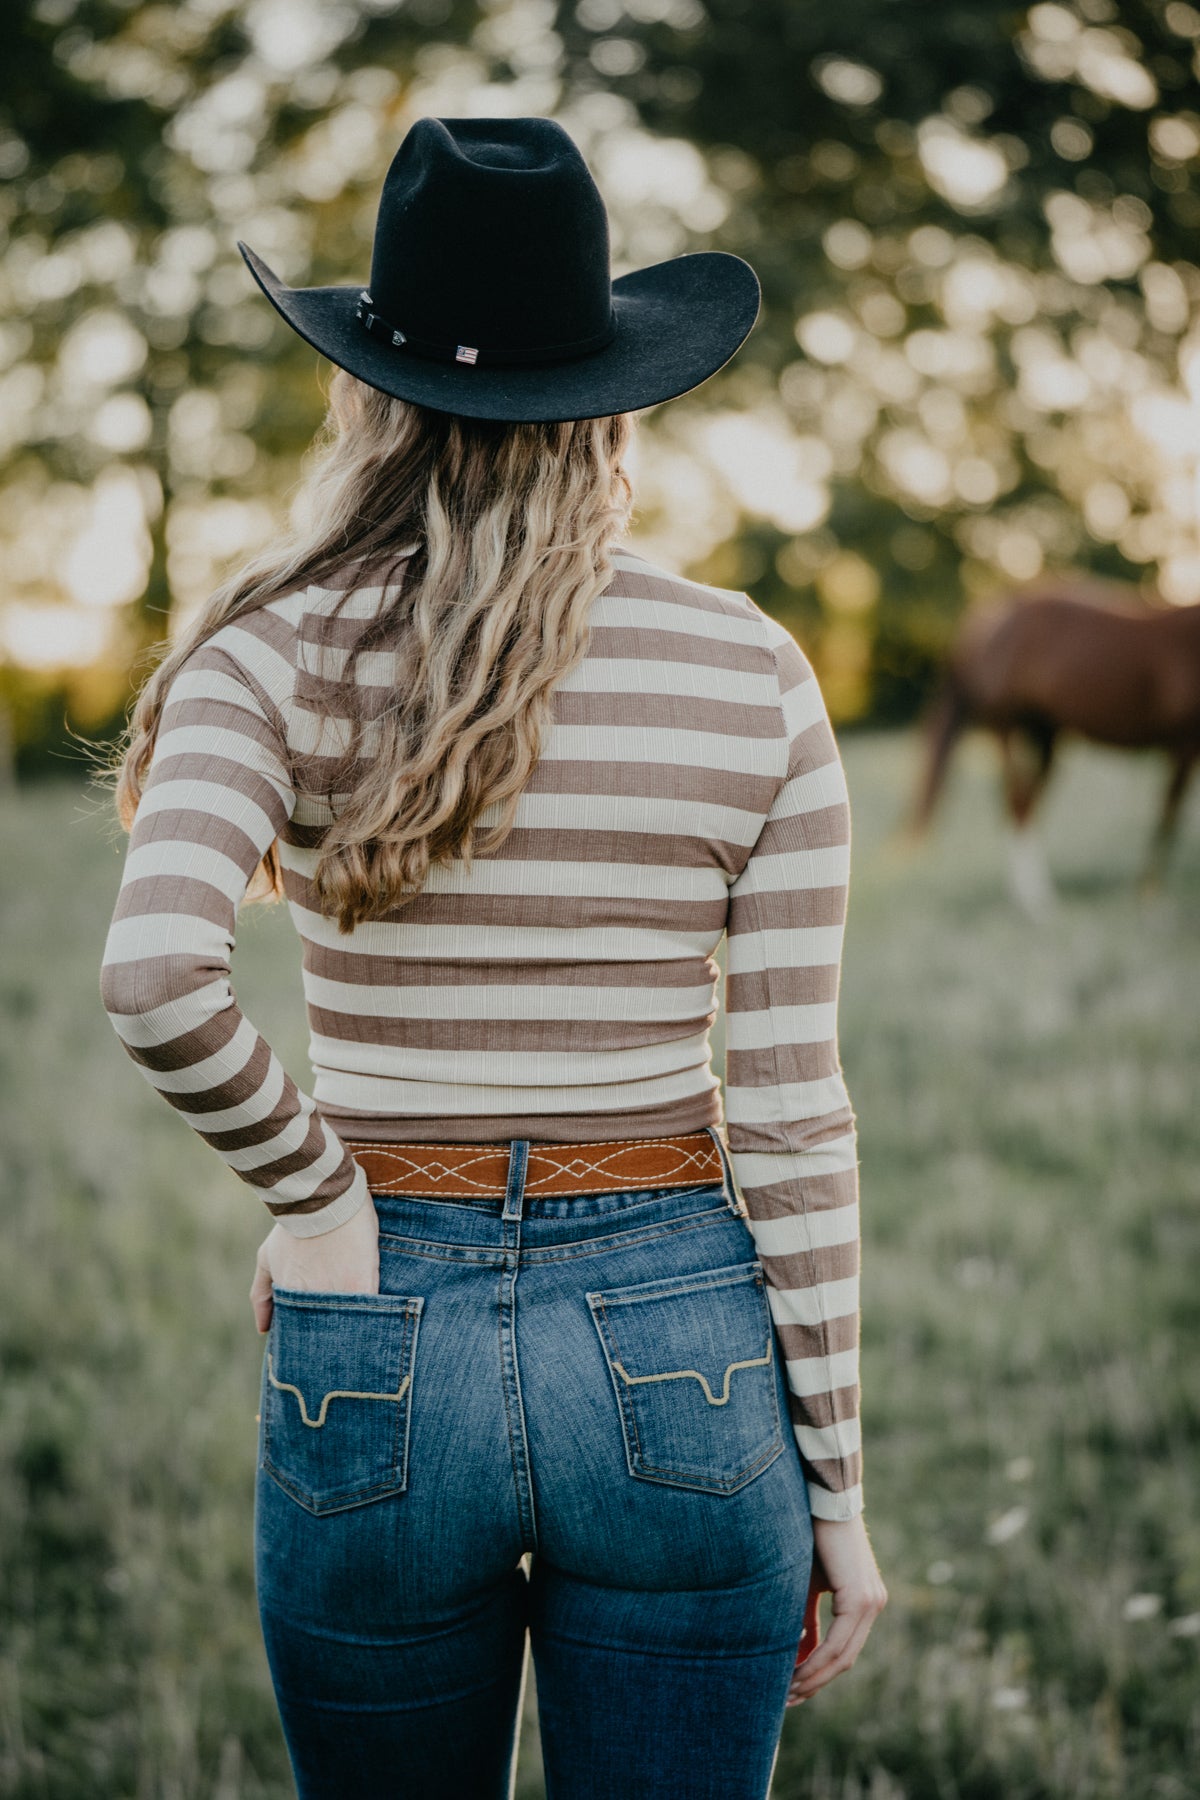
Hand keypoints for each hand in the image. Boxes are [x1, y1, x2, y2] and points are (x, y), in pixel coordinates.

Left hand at [250, 1198, 379, 1333]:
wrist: (323, 1198)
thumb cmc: (293, 1226)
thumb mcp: (268, 1256)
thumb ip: (261, 1294)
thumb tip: (263, 1329)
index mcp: (290, 1297)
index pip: (296, 1331)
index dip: (305, 1336)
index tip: (311, 1340)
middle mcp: (312, 1301)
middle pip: (322, 1332)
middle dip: (327, 1338)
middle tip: (335, 1338)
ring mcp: (339, 1294)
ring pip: (346, 1325)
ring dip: (349, 1329)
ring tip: (356, 1331)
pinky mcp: (363, 1285)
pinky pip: (368, 1311)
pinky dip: (370, 1317)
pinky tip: (373, 1321)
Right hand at [786, 1513, 886, 1705]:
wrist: (823, 1500)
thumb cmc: (810, 1535)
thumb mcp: (809, 1583)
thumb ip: (808, 1617)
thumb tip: (800, 1651)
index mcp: (865, 1601)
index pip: (844, 1650)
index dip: (820, 1674)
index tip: (794, 1689)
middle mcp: (873, 1604)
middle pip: (845, 1659)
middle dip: (815, 1682)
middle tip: (788, 1698)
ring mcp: (870, 1602)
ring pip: (843, 1656)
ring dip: (814, 1676)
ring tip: (787, 1689)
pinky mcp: (860, 1598)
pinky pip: (839, 1642)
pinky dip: (817, 1660)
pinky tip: (796, 1670)